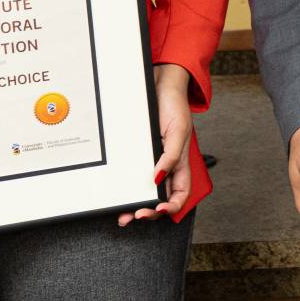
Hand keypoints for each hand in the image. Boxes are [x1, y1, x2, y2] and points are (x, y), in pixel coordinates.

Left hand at [124, 64, 196, 224]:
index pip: (180, 194)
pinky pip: (133, 175)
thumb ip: (171, 156)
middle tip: (134, 215)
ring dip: (135, 205)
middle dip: (148, 212)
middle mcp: (165, 166)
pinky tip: (119, 194)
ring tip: (123, 213)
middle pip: (160, 198)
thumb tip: (159, 178)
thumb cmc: (174, 107)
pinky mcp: (138, 154)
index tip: (158, 209)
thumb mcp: (178, 132)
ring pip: (144, 191)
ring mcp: (151, 161)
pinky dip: (127, 188)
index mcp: (180, 163)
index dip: (171, 206)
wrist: (159, 85)